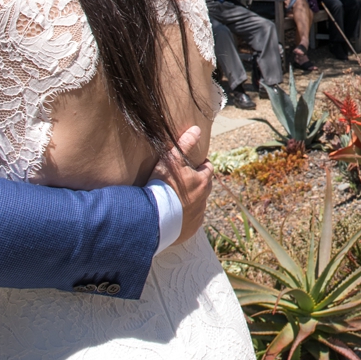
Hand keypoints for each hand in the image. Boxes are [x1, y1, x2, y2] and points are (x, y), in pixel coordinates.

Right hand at [153, 124, 211, 244]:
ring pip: (198, 205)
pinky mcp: (190, 230)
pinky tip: (173, 215)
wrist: (152, 218)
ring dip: (190, 201)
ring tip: (175, 199)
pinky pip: (190, 222)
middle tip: (183, 181)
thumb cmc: (162, 186)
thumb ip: (184, 144)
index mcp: (203, 182)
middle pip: (205, 187)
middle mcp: (204, 200)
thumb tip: (197, 129)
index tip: (192, 164)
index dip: (201, 165)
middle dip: (197, 183)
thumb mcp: (171, 160)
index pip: (208, 169)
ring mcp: (198, 216)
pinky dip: (185, 217)